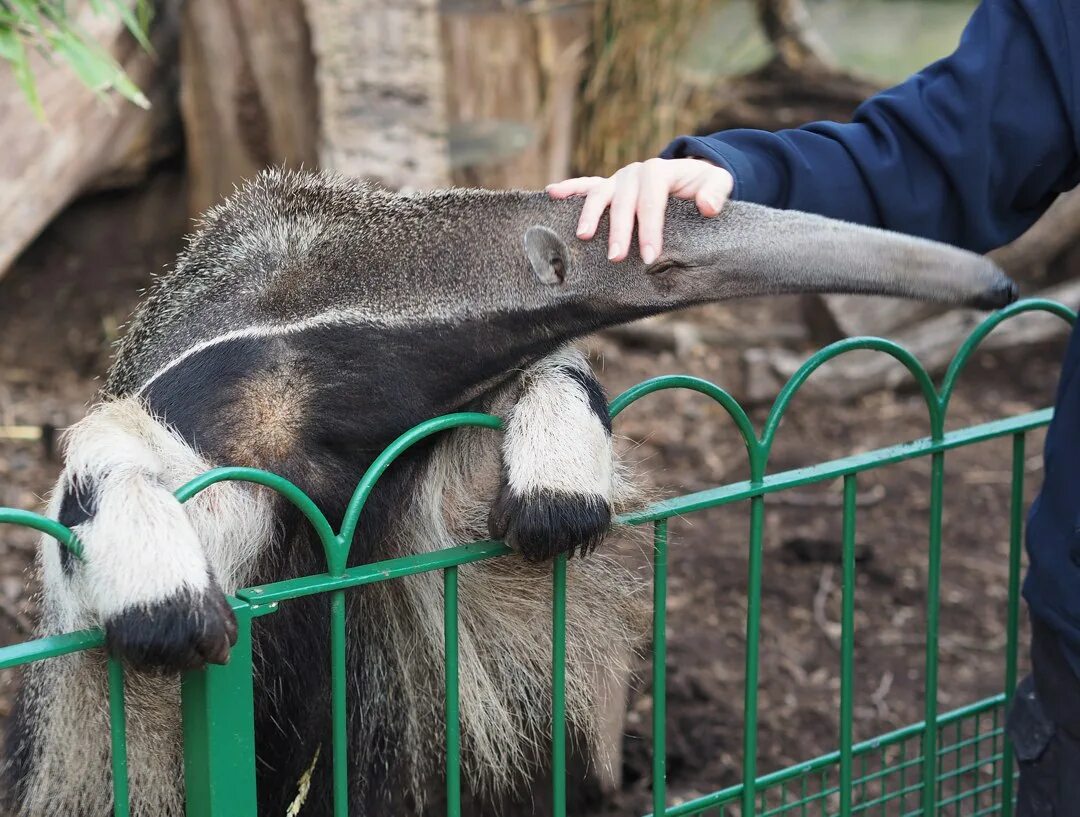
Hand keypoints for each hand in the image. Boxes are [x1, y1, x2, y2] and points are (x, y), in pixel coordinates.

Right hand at [546, 158, 733, 263]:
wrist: (691, 176)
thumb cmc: (704, 185)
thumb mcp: (719, 183)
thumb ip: (716, 191)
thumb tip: (707, 206)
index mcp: (660, 171)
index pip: (652, 200)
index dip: (650, 228)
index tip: (650, 256)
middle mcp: (635, 173)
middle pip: (623, 201)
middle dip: (619, 230)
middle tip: (617, 258)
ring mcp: (618, 179)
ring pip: (600, 194)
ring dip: (590, 214)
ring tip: (583, 236)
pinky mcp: (608, 187)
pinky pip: (586, 186)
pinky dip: (569, 188)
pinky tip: (551, 193)